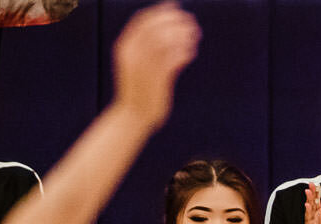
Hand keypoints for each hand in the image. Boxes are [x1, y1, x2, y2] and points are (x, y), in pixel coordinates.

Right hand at [112, 3, 199, 128]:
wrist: (133, 116)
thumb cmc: (139, 88)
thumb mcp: (137, 62)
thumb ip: (147, 45)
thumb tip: (167, 26)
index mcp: (125, 47)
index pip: (142, 20)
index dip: (160, 10)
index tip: (175, 6)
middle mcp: (132, 55)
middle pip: (155, 27)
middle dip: (175, 20)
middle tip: (191, 21)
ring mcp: (144, 67)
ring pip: (165, 41)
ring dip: (183, 35)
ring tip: (195, 35)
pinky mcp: (157, 80)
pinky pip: (173, 59)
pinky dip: (184, 51)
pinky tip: (191, 51)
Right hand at [304, 183, 320, 223]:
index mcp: (320, 215)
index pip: (317, 202)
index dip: (316, 193)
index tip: (316, 184)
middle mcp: (314, 218)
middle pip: (312, 204)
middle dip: (311, 194)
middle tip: (310, 184)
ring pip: (309, 210)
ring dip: (308, 201)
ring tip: (307, 192)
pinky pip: (308, 220)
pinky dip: (308, 213)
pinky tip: (307, 206)